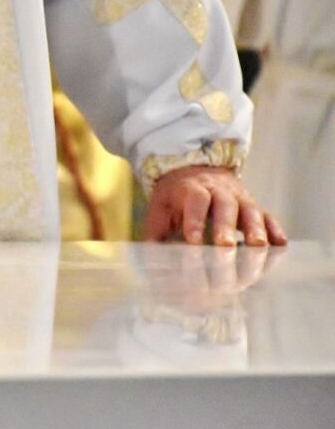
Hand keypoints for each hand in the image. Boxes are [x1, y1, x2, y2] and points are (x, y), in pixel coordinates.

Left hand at [145, 166, 287, 245]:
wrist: (194, 168)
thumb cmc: (174, 196)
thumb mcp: (159, 208)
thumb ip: (155, 232)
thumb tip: (149, 260)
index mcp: (193, 189)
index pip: (196, 202)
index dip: (195, 221)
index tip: (193, 241)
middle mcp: (220, 191)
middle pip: (226, 206)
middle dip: (226, 227)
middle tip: (225, 247)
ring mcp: (240, 198)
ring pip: (251, 210)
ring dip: (255, 229)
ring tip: (257, 247)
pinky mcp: (253, 206)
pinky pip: (267, 216)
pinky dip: (274, 229)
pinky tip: (280, 245)